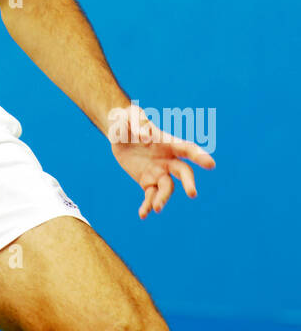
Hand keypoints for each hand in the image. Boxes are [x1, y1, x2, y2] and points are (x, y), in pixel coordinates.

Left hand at [107, 104, 215, 218]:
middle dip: (189, 182)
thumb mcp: (128, 116)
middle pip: (183, 172)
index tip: (211, 164)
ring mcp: (159, 172)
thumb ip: (137, 122)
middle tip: (192, 193)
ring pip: (167, 188)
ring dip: (163, 198)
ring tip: (157, 208)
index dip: (199, 156)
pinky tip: (143, 214)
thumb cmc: (128, 120)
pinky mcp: (147, 181)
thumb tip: (145, 136)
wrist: (118, 133)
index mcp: (168, 142)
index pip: (187, 149)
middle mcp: (168, 159)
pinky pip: (150, 196)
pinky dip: (147, 205)